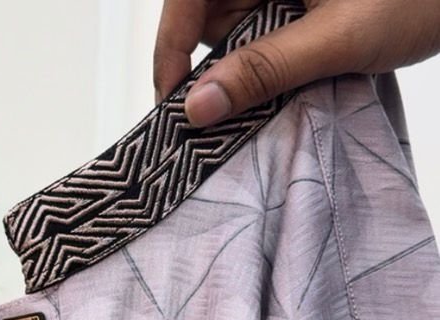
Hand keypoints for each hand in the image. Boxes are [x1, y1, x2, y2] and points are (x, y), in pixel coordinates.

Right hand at [154, 1, 439, 125]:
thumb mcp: (337, 38)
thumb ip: (265, 70)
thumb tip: (199, 107)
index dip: (170, 49)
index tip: (173, 105)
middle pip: (207, 15)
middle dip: (219, 66)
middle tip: (234, 116)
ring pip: (234, 28)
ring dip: (249, 67)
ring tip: (285, 88)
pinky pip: (262, 31)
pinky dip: (271, 62)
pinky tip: (294, 78)